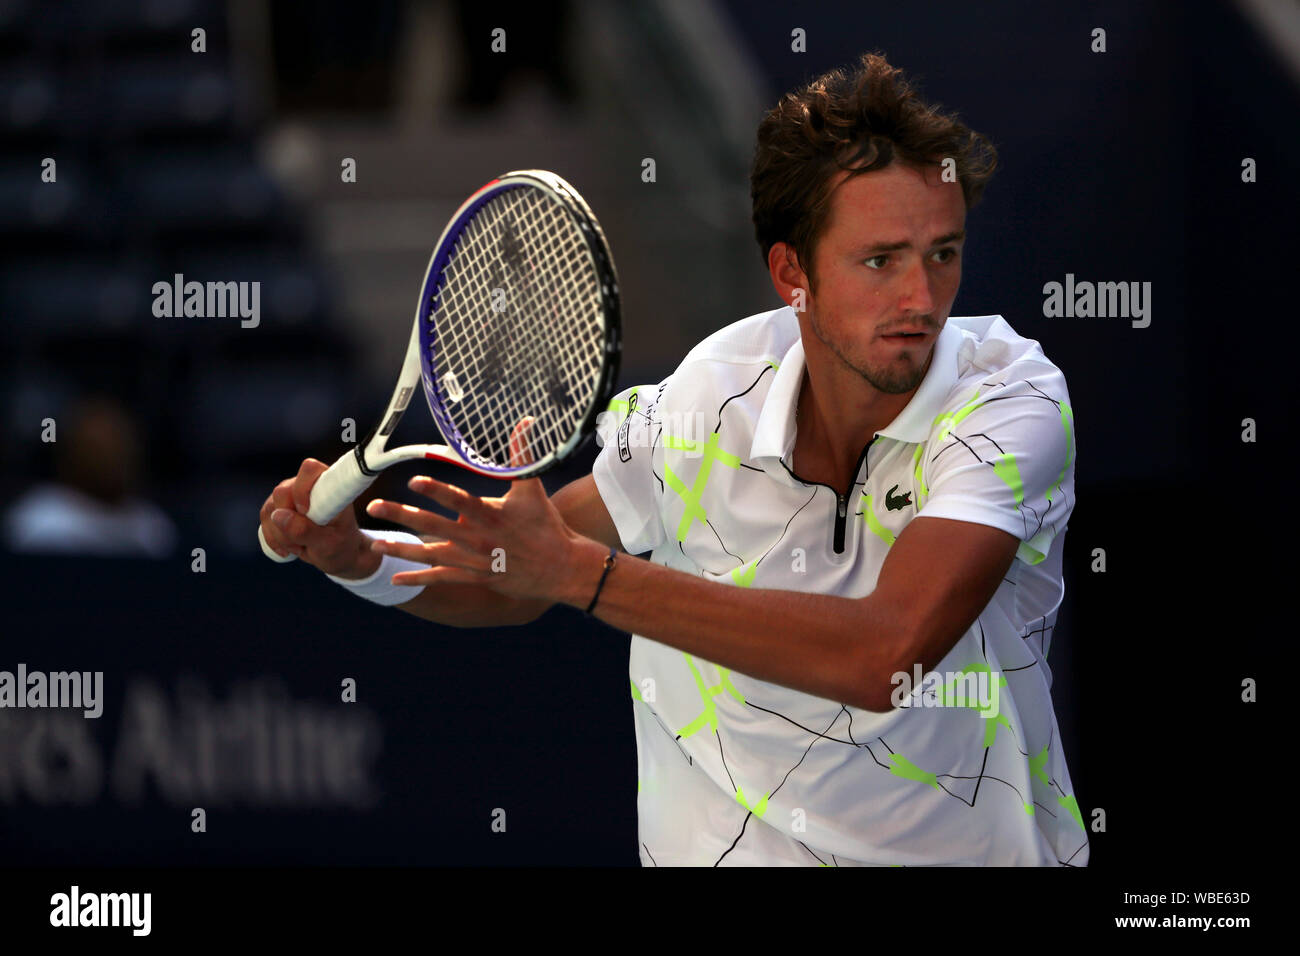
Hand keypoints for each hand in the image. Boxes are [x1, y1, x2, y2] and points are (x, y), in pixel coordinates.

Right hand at [258, 458, 377, 577]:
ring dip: (281, 535)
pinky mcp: (277, 505)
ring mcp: (289, 493)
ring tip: (301, 547)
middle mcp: (306, 484)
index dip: (302, 490)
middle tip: (304, 542)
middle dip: (287, 522)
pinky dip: (273, 538)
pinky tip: (288, 548)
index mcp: (328, 486)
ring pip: (270, 509)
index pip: (310, 469)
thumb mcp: (328, 544)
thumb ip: (304, 530)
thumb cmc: (340, 544)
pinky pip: (265, 518)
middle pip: (282, 492)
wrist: (335, 552)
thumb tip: (278, 515)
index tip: (306, 513)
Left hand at [362, 474, 586, 602]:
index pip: (459, 500)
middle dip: (402, 515)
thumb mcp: (532, 489)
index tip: (414, 481)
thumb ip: (522, 455)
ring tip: (375, 542)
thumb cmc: (546, 525)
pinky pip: (441, 578)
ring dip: (401, 549)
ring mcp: (474, 560)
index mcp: (490, 515)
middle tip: (374, 506)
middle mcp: (477, 538)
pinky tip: (395, 577)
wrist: (560, 568)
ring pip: (431, 555)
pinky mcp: (474, 577)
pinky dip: (418, 578)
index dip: (437, 490)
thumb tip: (526, 421)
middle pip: (433, 526)